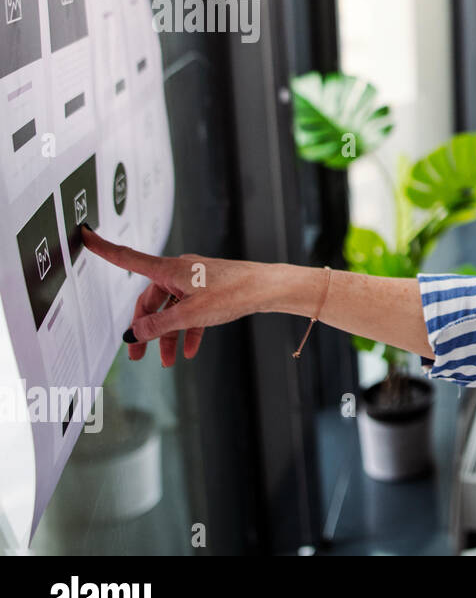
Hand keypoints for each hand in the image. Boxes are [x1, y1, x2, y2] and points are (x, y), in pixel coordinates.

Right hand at [80, 226, 267, 366]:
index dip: (104, 250)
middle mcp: (179, 271)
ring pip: (172, 310)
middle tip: (136, 355)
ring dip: (168, 336)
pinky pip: (191, 312)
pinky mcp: (210, 291)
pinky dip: (189, 331)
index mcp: (169, 269)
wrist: (269, 288)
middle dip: (144, 328)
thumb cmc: (234, 292)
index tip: (85, 236)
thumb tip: (133, 332)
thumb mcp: (191, 314)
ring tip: (168, 362)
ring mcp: (195, 281)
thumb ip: (159, 324)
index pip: (128, 258)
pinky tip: (190, 352)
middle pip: (150, 300)